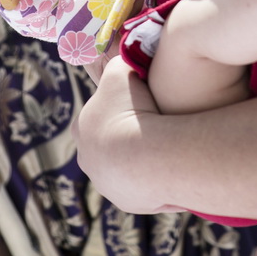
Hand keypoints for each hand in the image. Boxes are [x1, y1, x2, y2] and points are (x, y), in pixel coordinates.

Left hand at [73, 57, 178, 213]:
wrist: (146, 156)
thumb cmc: (131, 110)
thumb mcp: (121, 71)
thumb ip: (120, 62)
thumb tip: (125, 54)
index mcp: (81, 129)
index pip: (100, 113)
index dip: (122, 105)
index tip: (142, 102)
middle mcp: (89, 160)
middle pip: (111, 143)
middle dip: (130, 135)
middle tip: (158, 124)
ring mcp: (108, 184)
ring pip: (128, 167)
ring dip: (144, 158)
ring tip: (170, 145)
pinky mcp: (129, 201)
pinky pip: (146, 186)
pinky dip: (158, 176)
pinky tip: (174, 164)